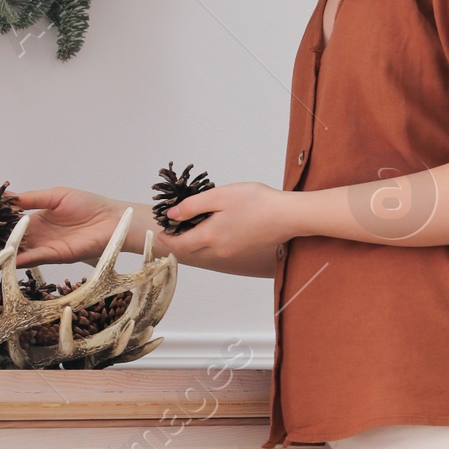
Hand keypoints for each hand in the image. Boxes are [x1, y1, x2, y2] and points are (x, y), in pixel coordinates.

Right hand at [9, 186, 144, 266]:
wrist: (112, 218)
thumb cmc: (88, 204)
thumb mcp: (54, 195)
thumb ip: (31, 198)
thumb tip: (6, 198)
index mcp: (35, 220)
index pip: (6, 226)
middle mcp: (37, 237)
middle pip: (7, 244)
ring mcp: (45, 248)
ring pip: (16, 254)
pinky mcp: (57, 256)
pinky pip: (34, 258)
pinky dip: (19, 259)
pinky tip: (4, 260)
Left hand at [162, 181, 295, 272]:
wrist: (288, 216)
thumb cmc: (256, 202)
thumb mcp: (219, 196)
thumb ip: (192, 206)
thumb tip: (172, 216)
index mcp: (210, 237)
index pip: (179, 245)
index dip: (166, 240)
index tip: (160, 230)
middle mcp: (219, 250)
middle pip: (192, 249)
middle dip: (180, 238)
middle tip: (174, 223)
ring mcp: (232, 252)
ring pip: (206, 248)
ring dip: (196, 237)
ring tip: (196, 218)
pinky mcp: (243, 250)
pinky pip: (220, 246)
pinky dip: (212, 237)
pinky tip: (218, 221)